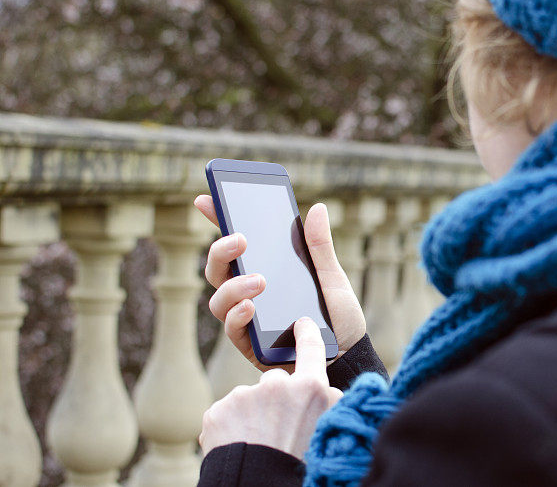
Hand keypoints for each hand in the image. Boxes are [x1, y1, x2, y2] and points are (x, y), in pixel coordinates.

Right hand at [194, 195, 365, 371]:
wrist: (349, 357)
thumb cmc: (339, 317)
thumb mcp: (332, 277)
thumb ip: (320, 246)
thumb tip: (318, 208)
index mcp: (266, 270)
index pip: (235, 244)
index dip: (217, 221)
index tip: (207, 199)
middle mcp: (249, 293)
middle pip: (217, 268)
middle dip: (220, 251)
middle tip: (241, 239)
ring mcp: (247, 319)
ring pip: (218, 299)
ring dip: (233, 286)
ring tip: (259, 281)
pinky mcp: (251, 345)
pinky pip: (232, 329)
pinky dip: (237, 316)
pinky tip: (251, 307)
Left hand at [199, 317, 342, 457]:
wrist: (256, 485)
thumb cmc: (299, 462)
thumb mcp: (327, 428)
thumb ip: (326, 400)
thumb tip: (323, 386)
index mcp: (309, 389)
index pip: (311, 348)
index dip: (307, 333)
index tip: (303, 324)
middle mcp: (276, 385)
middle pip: (275, 382)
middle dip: (275, 400)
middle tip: (277, 429)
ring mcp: (243, 396)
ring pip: (248, 399)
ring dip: (251, 416)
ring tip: (257, 442)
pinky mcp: (217, 410)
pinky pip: (226, 413)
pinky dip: (230, 427)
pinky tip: (239, 444)